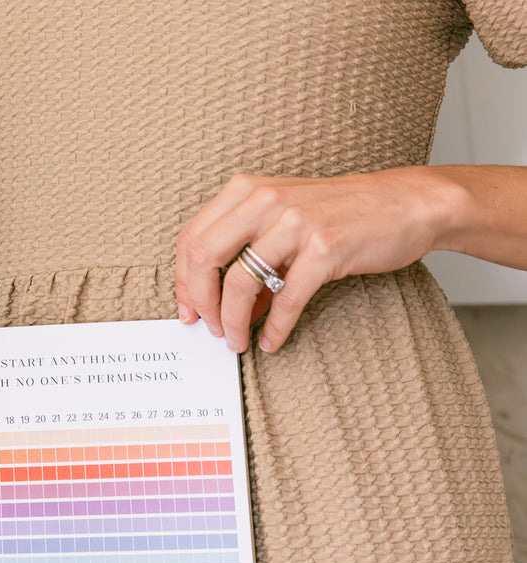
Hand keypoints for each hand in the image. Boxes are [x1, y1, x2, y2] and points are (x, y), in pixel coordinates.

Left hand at [175, 168, 457, 353]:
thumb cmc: (343, 213)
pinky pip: (286, 299)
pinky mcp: (325, 248)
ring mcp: (296, 222)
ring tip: (238, 342)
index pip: (192, 238)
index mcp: (248, 190)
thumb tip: (219, 303)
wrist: (409, 203)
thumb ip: (247, 251)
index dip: (183, 281)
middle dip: (201, 302)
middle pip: (204, 258)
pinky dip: (274, 328)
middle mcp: (266, 200)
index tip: (188, 311)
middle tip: (210, 329)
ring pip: (240, 282)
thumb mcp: (284, 220)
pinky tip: (273, 341)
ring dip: (234, 322)